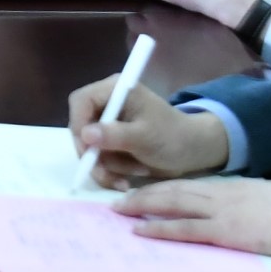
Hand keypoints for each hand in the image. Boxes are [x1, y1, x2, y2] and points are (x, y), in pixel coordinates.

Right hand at [63, 75, 231, 185]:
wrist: (192, 152)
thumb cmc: (173, 138)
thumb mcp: (145, 137)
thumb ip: (115, 135)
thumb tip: (85, 134)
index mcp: (115, 90)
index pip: (80, 101)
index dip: (78, 124)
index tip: (87, 149)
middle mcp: (107, 104)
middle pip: (80, 127)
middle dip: (93, 155)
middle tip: (106, 174)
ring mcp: (108, 124)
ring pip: (88, 148)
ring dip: (107, 167)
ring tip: (133, 173)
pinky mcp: (111, 141)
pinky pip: (97, 159)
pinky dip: (110, 173)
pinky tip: (126, 180)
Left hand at [113, 174, 270, 260]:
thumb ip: (257, 202)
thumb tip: (252, 208)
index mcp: (234, 188)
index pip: (192, 185)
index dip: (166, 187)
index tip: (146, 190)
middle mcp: (221, 194)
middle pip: (174, 190)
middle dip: (145, 193)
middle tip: (119, 200)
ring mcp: (220, 211)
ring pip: (172, 204)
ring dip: (143, 206)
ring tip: (119, 210)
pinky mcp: (223, 231)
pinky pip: (183, 229)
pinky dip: (158, 229)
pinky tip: (139, 231)